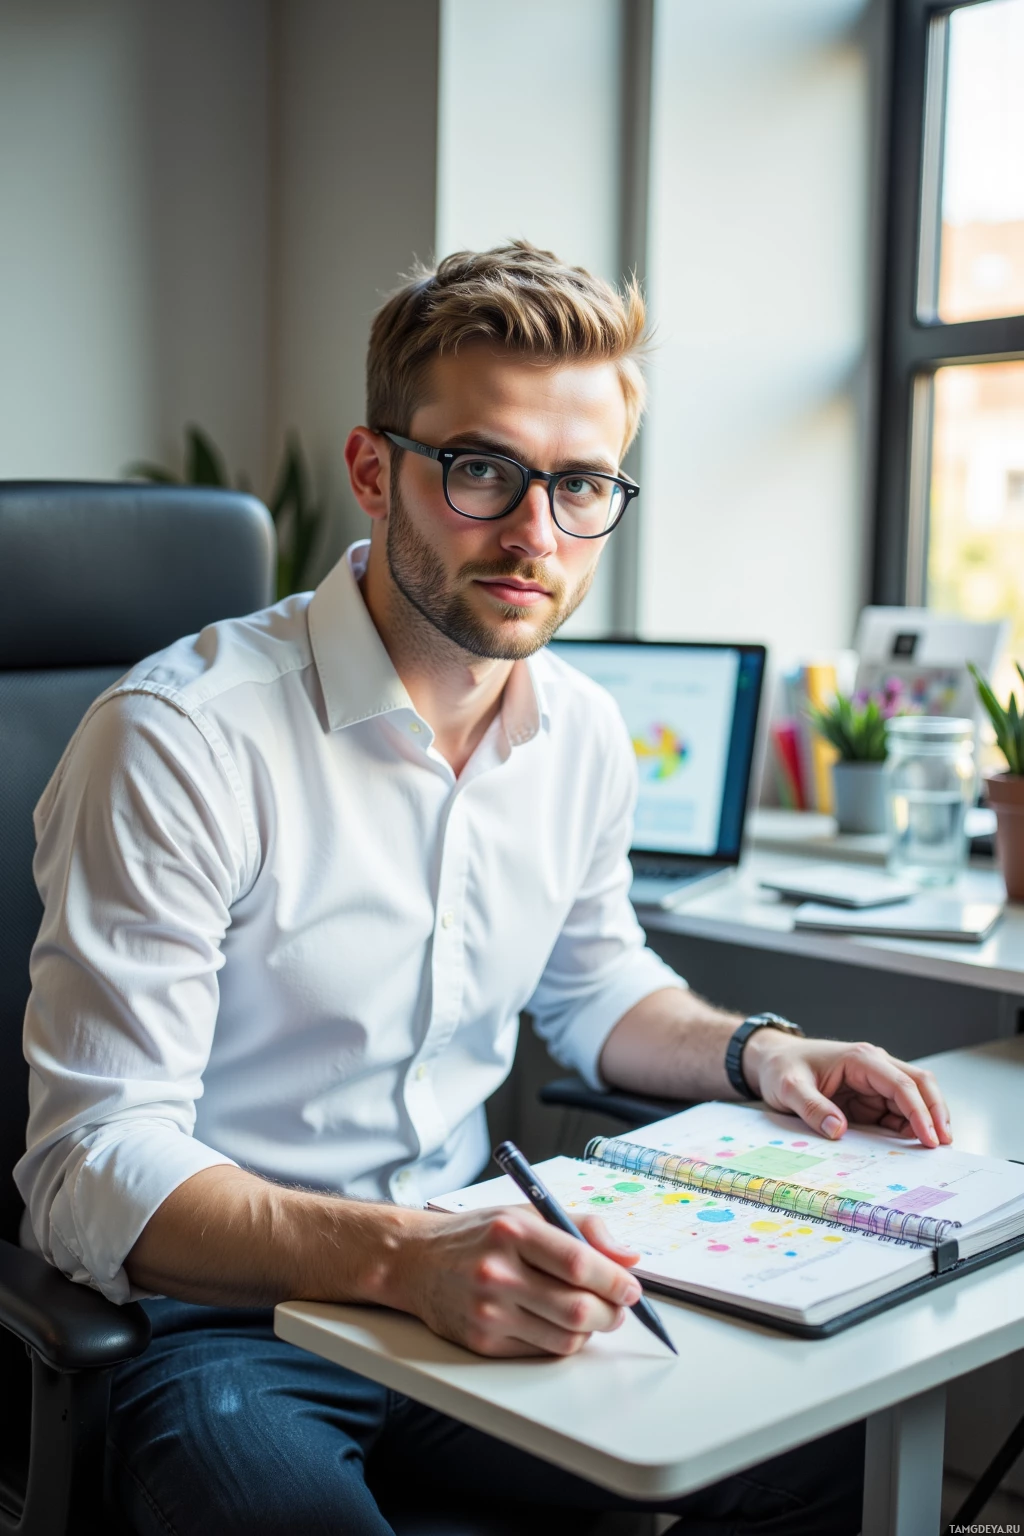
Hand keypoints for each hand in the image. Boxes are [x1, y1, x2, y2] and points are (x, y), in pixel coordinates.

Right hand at [383, 1206, 641, 1356]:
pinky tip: (557, 1323)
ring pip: (565, 1339)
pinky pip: (541, 1352)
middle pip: (577, 1309)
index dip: (615, 1281)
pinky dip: (561, 1342)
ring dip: (591, 1331)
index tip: (632, 1287)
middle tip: (619, 1306)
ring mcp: (488, 1312)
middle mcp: (498, 1273)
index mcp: (512, 1232)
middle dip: (612, 1313)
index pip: (579, 1264)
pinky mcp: (482, 1342)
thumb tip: (628, 1257)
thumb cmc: (477, 1235)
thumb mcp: (525, 1214)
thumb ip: (581, 1228)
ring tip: (590, 1314)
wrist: (415, 1261)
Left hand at [741, 1032, 952, 1147]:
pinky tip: (913, 1146)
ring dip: (926, 1121)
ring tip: (933, 1151)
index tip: (930, 1137)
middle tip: (944, 1145)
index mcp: (860, 1060)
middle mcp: (874, 1067)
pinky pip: (898, 1112)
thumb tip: (837, 1130)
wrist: (774, 1061)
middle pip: (920, 1085)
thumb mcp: (789, 1088)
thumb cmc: (783, 1068)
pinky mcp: (871, 1097)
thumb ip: (811, 1107)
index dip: (920, 1111)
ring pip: (914, 1099)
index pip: (901, 1083)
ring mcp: (875, 1082)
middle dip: (936, 1113)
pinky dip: (909, 1128)